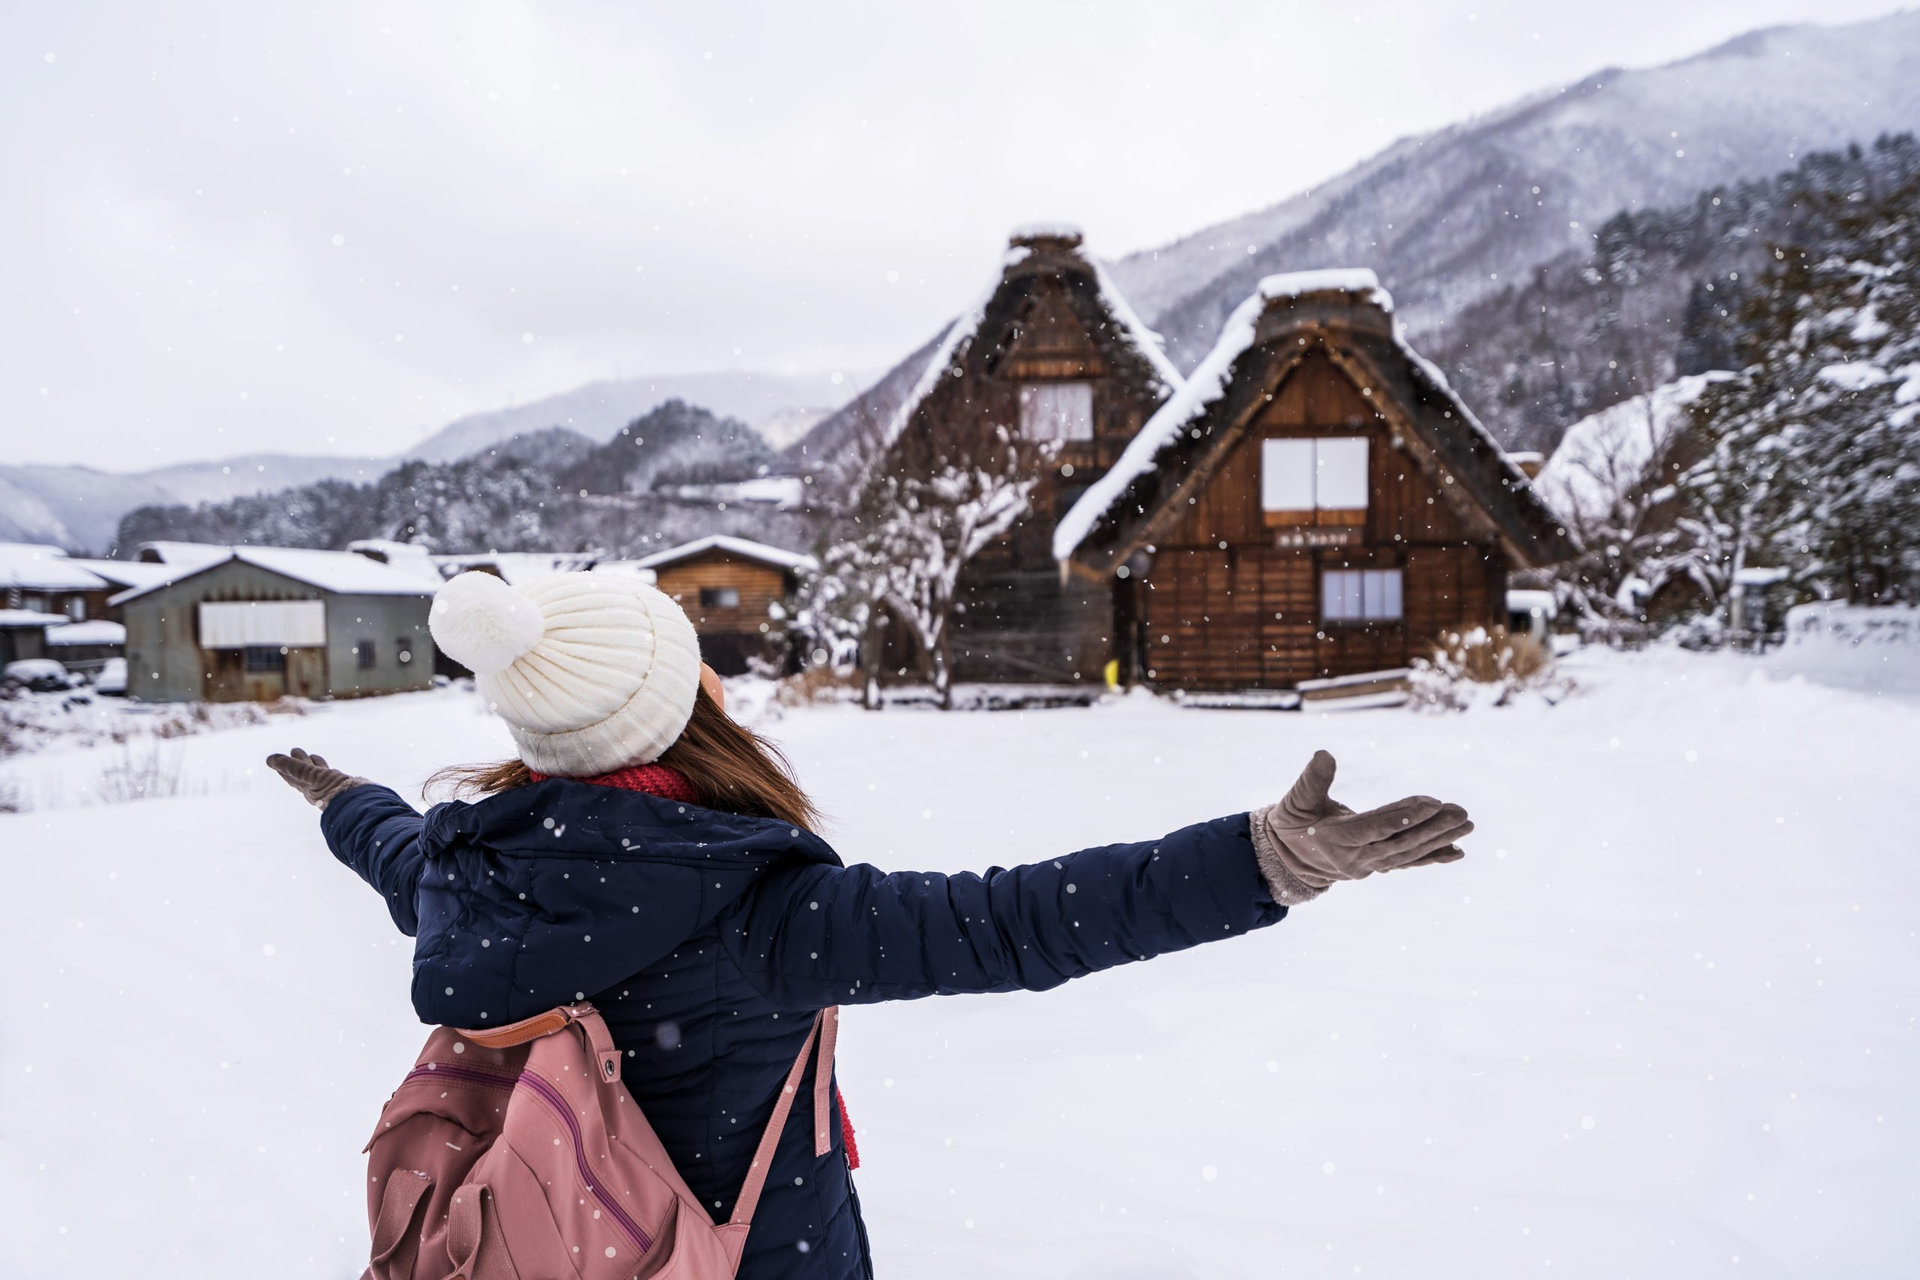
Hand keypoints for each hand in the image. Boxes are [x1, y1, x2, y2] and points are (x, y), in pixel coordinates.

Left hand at [265, 748, 368, 810]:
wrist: (359, 805)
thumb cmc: (332, 792)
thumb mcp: (308, 775)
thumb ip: (291, 766)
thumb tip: (269, 759)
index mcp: (306, 787)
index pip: (291, 774)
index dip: (282, 766)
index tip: (274, 759)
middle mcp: (317, 788)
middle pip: (304, 772)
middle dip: (298, 762)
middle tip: (294, 751)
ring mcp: (330, 787)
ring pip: (319, 773)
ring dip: (313, 764)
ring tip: (311, 758)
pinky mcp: (343, 786)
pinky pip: (332, 775)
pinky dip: (327, 769)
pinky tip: (331, 770)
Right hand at [1250, 750, 1469, 904]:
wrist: (1288, 860)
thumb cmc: (1291, 824)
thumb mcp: (1295, 801)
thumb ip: (1311, 779)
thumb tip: (1324, 753)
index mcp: (1337, 839)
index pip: (1377, 828)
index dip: (1404, 816)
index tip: (1432, 803)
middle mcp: (1356, 859)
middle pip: (1400, 843)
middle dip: (1433, 829)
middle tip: (1462, 813)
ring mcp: (1369, 866)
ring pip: (1408, 853)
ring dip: (1439, 840)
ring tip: (1466, 825)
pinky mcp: (1377, 866)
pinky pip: (1408, 863)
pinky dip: (1432, 857)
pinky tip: (1458, 851)